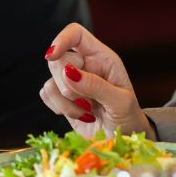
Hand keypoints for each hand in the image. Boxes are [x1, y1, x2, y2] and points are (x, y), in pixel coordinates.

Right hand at [40, 22, 152, 138]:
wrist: (122, 143)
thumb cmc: (128, 118)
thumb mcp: (121, 102)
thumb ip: (97, 86)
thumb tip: (69, 73)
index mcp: (102, 58)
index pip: (76, 34)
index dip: (62, 39)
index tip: (52, 56)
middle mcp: (85, 65)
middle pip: (58, 60)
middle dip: (67, 85)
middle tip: (87, 103)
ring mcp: (72, 82)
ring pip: (50, 81)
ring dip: (66, 102)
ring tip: (87, 113)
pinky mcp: (62, 98)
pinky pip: (46, 95)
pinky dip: (59, 108)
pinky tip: (78, 115)